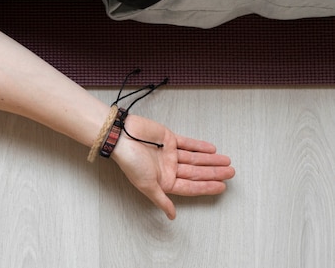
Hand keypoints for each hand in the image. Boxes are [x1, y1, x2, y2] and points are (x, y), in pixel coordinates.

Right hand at [111, 114, 234, 219]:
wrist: (121, 137)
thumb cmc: (130, 162)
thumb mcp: (147, 186)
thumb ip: (162, 200)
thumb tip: (172, 216)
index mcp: (163, 181)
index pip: (191, 187)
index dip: (207, 187)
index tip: (222, 187)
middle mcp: (167, 168)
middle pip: (196, 172)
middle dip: (214, 172)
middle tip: (231, 172)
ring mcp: (169, 153)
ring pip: (194, 158)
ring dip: (210, 160)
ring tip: (226, 161)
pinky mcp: (168, 139)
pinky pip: (187, 143)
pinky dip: (199, 146)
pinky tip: (211, 149)